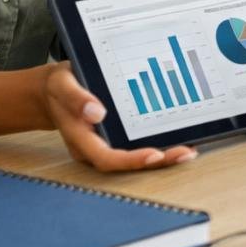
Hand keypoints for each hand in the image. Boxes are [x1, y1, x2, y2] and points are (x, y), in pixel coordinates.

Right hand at [43, 63, 194, 171]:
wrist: (55, 89)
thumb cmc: (59, 86)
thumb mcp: (62, 84)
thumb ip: (76, 98)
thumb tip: (96, 113)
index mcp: (81, 139)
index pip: (107, 158)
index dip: (131, 161)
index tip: (155, 155)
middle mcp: (96, 147)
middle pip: (128, 162)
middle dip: (158, 161)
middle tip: (185, 153)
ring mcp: (108, 143)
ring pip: (137, 156)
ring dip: (164, 155)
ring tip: (190, 150)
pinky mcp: (118, 135)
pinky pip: (139, 143)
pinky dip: (160, 142)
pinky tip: (181, 137)